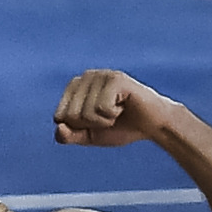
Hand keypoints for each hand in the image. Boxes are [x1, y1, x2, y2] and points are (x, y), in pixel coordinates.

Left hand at [52, 69, 183, 150]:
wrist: (152, 125)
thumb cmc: (120, 127)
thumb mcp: (88, 136)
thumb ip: (68, 136)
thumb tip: (58, 127)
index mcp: (74, 87)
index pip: (59, 117)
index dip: (79, 127)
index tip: (97, 121)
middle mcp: (86, 76)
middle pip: (71, 115)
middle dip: (91, 124)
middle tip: (109, 116)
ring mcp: (101, 75)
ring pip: (85, 113)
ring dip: (104, 120)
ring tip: (118, 110)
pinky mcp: (116, 78)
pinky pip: (101, 108)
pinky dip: (112, 115)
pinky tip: (124, 105)